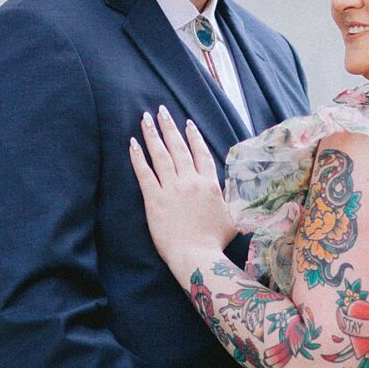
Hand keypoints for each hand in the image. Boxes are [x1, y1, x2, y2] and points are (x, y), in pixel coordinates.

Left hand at [129, 109, 236, 274]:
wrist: (197, 256)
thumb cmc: (215, 242)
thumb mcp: (233, 218)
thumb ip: (231, 201)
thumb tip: (236, 196)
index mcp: (209, 184)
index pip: (200, 153)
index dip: (193, 136)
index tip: (187, 122)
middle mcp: (190, 181)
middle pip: (178, 147)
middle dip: (169, 126)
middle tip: (161, 110)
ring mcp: (172, 188)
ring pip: (161, 155)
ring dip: (153, 134)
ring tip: (146, 118)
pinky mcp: (155, 199)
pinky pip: (144, 173)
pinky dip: (138, 157)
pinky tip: (132, 143)